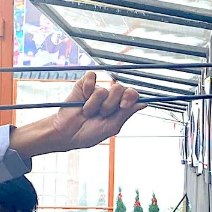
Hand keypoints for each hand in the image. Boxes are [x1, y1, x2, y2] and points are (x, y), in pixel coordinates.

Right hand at [10, 72, 143, 157]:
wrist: (67, 133)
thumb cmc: (89, 133)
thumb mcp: (111, 126)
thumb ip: (127, 113)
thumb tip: (144, 103)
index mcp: (119, 107)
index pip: (132, 94)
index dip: (130, 97)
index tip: (123, 106)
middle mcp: (110, 97)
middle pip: (120, 89)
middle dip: (110, 104)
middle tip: (101, 114)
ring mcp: (97, 90)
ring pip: (104, 89)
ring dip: (95, 104)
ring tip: (87, 112)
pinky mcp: (84, 84)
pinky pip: (92, 77)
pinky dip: (87, 89)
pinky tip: (83, 98)